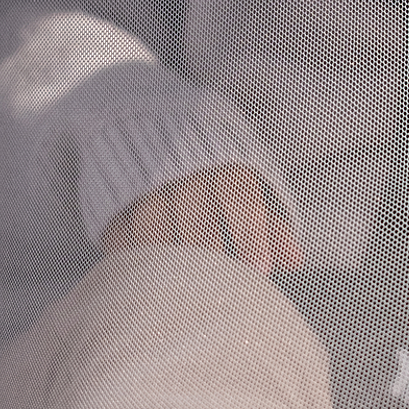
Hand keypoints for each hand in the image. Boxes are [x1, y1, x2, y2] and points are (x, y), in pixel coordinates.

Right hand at [100, 165, 300, 275]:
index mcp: (219, 154)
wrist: (147, 120)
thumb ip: (269, 222)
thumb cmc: (212, 166)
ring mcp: (142, 176)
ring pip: (152, 215)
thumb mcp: (246, 182)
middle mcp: (180, 160)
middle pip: (193, 204)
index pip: (237, 191)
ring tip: (186, 288)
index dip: (250, 231)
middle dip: (209, 246)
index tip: (260, 269)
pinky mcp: (112, 195)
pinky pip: (118, 226)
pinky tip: (147, 278)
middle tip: (223, 285)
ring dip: (170, 253)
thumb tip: (295, 261)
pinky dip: (131, 253)